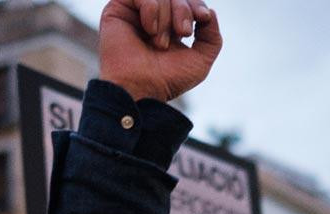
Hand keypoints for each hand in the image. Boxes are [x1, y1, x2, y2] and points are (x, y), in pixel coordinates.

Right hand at [98, 0, 221, 101]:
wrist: (141, 88)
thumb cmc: (166, 80)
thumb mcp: (200, 62)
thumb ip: (212, 38)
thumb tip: (210, 12)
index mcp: (170, 27)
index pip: (187, 2)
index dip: (197, 5)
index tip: (203, 17)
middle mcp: (152, 18)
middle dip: (183, 10)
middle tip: (183, 33)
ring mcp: (134, 13)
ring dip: (166, 17)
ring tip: (160, 42)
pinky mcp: (117, 9)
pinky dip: (151, 9)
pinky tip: (149, 30)